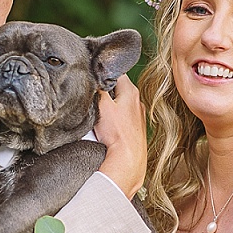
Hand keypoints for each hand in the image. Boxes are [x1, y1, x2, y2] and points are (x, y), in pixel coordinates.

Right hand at [94, 74, 146, 198]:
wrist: (128, 160)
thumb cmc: (117, 133)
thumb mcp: (102, 105)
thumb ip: (98, 88)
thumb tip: (93, 78)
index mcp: (131, 91)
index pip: (116, 72)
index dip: (103, 73)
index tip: (93, 78)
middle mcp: (138, 101)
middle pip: (118, 88)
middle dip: (106, 90)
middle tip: (93, 97)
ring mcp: (139, 116)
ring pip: (120, 104)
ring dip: (111, 106)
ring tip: (100, 114)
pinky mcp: (136, 129)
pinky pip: (123, 118)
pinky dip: (116, 119)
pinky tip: (109, 127)